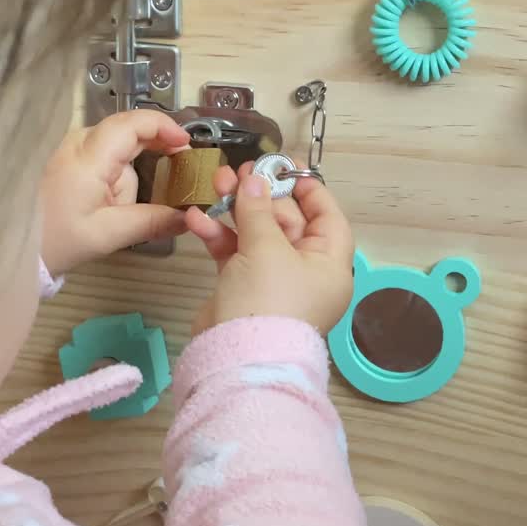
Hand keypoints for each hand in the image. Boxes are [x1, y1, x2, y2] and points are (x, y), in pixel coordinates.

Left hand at [41, 110, 190, 274]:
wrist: (15, 246)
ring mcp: (71, 148)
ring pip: (118, 147)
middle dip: (153, 150)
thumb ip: (151, 222)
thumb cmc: (58, 239)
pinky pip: (105, 156)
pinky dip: (118, 171)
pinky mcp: (69, 158)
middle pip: (129, 131)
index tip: (186, 144)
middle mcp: (78, 143)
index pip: (132, 123)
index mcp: (88, 157)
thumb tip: (187, 218)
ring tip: (121, 207)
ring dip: (131, 169)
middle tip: (178, 171)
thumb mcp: (108, 235)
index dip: (163, 127)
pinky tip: (112, 201)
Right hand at [184, 161, 354, 335]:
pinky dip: (219, 236)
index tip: (286, 167)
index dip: (309, 190)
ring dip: (236, 211)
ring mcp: (274, 282)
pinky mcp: (244, 289)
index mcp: (329, 264)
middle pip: (288, 222)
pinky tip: (197, 218)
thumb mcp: (267, 248)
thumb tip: (254, 180)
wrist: (236, 357)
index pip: (327, 218)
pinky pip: (235, 254)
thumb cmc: (267, 301)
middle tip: (238, 171)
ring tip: (215, 183)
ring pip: (257, 236)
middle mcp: (306, 272)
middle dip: (261, 195)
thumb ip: (258, 209)